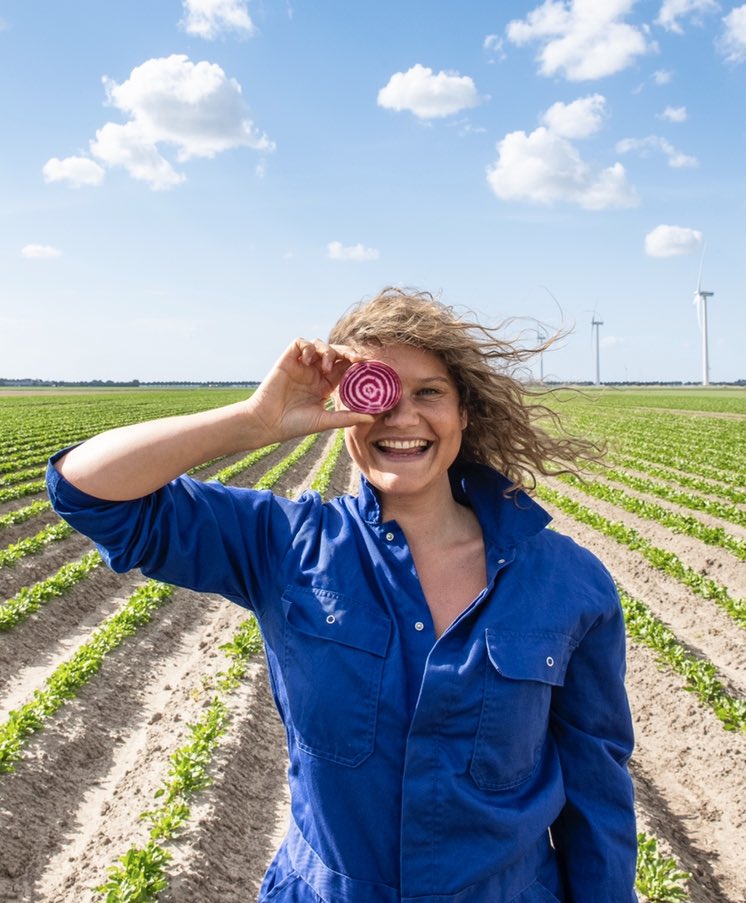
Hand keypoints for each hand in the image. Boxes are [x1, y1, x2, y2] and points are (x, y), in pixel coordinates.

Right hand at [246, 338, 375, 442]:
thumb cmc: (294, 424)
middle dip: (349, 353)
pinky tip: (310, 361)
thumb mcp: (325, 420)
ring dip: (329, 351)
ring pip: (321, 345)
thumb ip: (347, 417)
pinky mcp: (288, 359)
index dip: (358, 364)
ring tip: (326, 367)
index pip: (346, 368)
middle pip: (337, 353)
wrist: (267, 423)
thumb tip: (373, 418)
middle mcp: (315, 373)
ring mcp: (301, 365)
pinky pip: (301, 343)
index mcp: (325, 385)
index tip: (370, 366)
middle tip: (357, 359)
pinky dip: (310, 347)